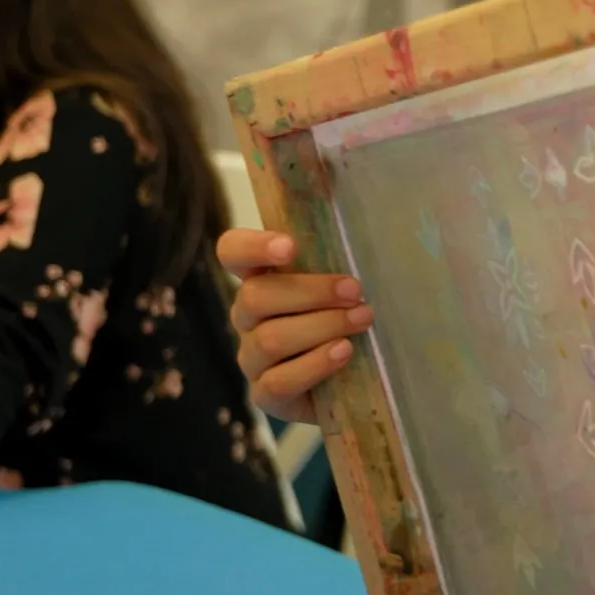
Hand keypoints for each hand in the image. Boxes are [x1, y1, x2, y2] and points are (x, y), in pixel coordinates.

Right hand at [217, 229, 371, 422]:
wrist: (353, 384)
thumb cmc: (346, 321)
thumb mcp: (342, 287)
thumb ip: (339, 256)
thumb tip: (347, 200)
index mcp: (260, 280)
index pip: (232, 252)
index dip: (252, 247)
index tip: (289, 246)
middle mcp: (247, 316)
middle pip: (256, 296)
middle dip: (310, 291)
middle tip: (354, 290)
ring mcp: (252, 357)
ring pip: (271, 338)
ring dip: (322, 326)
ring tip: (362, 320)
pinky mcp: (265, 394)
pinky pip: (279, 381)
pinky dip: (315, 364)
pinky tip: (344, 352)